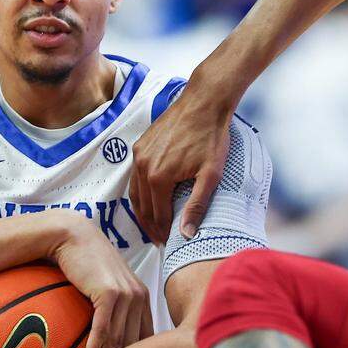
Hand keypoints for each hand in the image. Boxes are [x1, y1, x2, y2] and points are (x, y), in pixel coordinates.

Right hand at [49, 211, 151, 347]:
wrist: (72, 235)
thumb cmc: (82, 261)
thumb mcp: (102, 286)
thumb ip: (108, 310)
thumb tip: (102, 339)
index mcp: (142, 300)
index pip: (145, 341)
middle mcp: (140, 299)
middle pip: (134, 347)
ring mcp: (128, 296)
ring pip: (119, 342)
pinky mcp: (110, 294)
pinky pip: (102, 331)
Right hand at [131, 83, 230, 242]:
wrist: (204, 101)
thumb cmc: (212, 137)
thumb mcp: (211, 175)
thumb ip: (197, 205)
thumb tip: (187, 234)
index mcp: (158, 177)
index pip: (158, 216)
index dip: (165, 234)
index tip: (172, 246)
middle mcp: (142, 167)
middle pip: (142, 208)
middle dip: (152, 228)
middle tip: (161, 242)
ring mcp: (138, 155)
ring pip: (135, 194)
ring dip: (144, 213)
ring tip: (155, 227)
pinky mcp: (139, 145)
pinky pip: (135, 177)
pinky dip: (141, 194)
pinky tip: (150, 200)